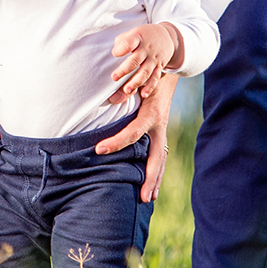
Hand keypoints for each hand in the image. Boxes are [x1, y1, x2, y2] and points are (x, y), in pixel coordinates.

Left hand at [96, 74, 177, 202]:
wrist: (167, 68)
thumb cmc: (146, 75)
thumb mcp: (134, 81)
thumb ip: (121, 90)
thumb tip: (104, 99)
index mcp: (151, 114)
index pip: (132, 133)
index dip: (116, 142)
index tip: (98, 150)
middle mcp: (159, 125)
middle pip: (156, 157)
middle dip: (150, 178)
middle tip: (143, 198)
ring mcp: (162, 129)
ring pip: (161, 159)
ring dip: (156, 179)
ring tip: (150, 199)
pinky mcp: (160, 131)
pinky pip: (160, 154)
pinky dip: (156, 171)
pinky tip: (153, 185)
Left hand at [110, 23, 178, 99]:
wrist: (166, 37)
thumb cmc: (142, 36)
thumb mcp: (132, 32)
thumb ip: (121, 42)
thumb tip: (114, 54)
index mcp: (138, 38)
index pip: (129, 43)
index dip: (121, 49)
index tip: (115, 54)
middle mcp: (146, 49)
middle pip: (135, 60)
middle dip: (124, 70)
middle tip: (114, 78)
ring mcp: (153, 59)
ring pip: (145, 72)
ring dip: (135, 82)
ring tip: (126, 90)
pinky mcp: (159, 67)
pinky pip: (155, 78)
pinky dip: (150, 87)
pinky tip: (143, 94)